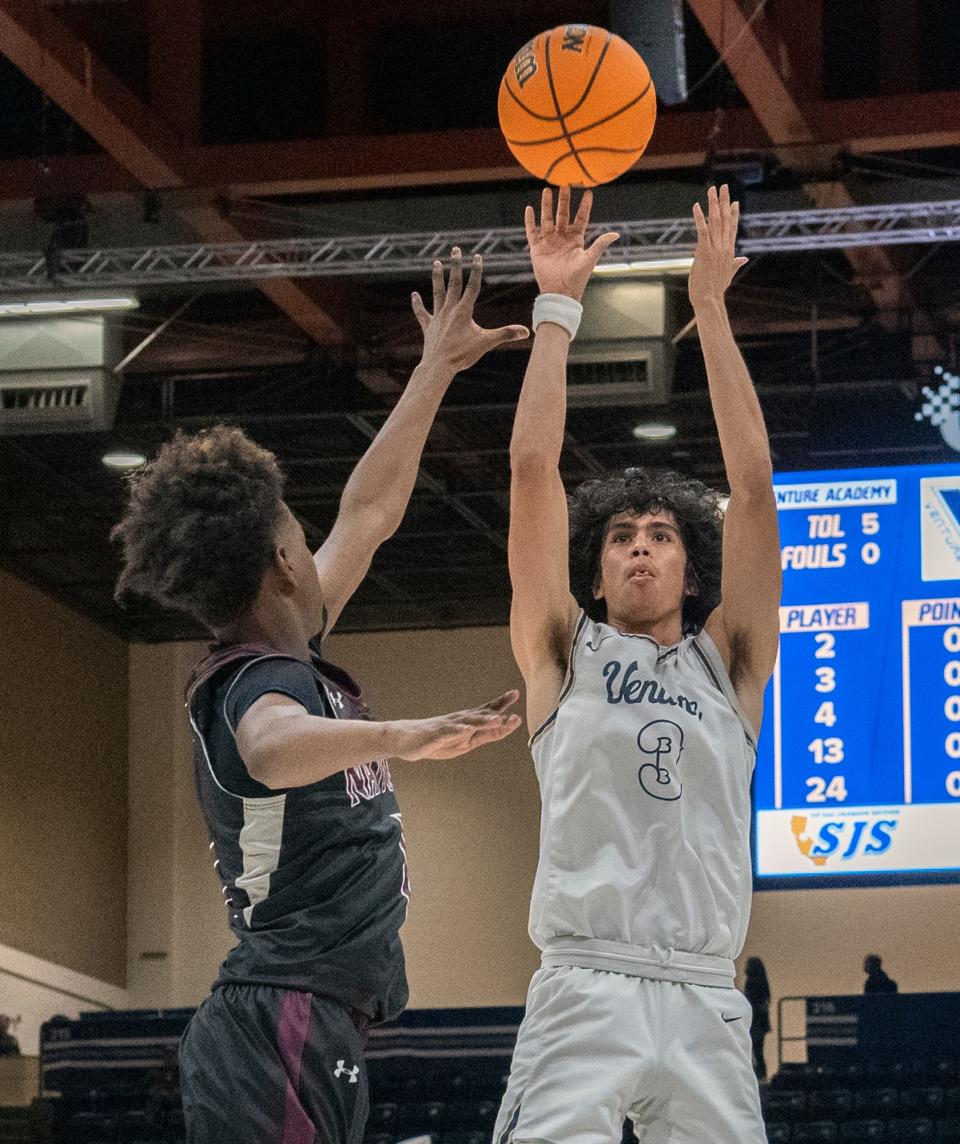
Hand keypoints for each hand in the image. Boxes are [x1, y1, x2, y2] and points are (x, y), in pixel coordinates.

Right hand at [392, 689, 521, 760]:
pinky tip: (467, 730)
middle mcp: (460, 720)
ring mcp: (448, 726)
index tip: (515, 693)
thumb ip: (482, 735)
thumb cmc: (436, 740)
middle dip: (499, 714)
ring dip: (483, 721)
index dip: (502, 704)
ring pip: (468, 723)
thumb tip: (502, 727)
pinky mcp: (435, 735)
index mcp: (468, 722)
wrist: (405, 739)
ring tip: (498, 720)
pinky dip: (458, 731)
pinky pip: (448, 732)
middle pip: (481, 716)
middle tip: (515, 715)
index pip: (487, 711)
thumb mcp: (464, 742)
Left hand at [412, 249, 528, 371]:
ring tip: (436, 263)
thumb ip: (505, 334)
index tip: (477, 256)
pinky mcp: (428, 326)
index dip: (476, 271)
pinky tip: (414, 295)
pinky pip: (422, 313)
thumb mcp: (486, 343)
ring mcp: (437, 317)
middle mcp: (449, 310)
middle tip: (455, 250)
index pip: (472, 286)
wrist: (439, 366)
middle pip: (453, 283)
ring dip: (437, 277)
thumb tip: (526, 332)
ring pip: (437, 292)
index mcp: (464, 311)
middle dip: (455, 265)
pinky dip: (417, 304)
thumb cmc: (462, 355)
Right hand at [525, 186, 618, 300]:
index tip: (587, 191)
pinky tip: (530, 209)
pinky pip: (532, 232)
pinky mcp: (537, 249)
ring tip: (547, 190)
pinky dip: (530, 221)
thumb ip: (600, 244)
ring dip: (547, 206)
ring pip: (547, 219)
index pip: (580, 218)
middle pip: (562, 214)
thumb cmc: (577, 278)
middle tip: (565, 184)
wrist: (560, 293)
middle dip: (564, 200)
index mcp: (576, 239)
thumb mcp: (590, 259)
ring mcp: (549, 242)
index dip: (584, 206)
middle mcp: (562, 238)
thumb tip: (616, 233)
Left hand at [688, 184, 748, 309]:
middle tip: (722, 187)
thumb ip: (736, 264)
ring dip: (713, 204)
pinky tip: (696, 206)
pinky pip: (702, 231)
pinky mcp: (704, 252)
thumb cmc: (716, 289)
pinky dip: (699, 218)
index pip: (732, 228)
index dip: (733, 214)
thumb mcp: (728, 274)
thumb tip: (744, 259)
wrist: (709, 299)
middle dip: (724, 202)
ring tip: (711, 190)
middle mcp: (724, 247)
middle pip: (725, 220)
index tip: (734, 201)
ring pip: (715, 221)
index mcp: (729, 251)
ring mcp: (715, 248)